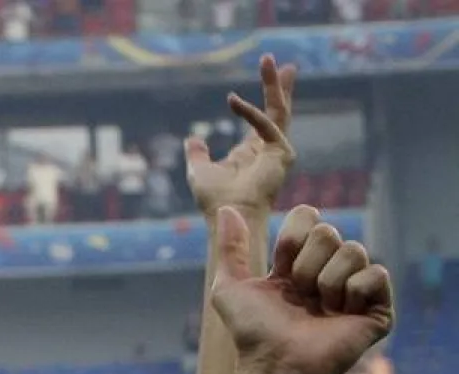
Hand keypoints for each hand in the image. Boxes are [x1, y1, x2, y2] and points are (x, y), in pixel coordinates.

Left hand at [184, 55, 296, 217]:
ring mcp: (277, 150)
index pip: (261, 119)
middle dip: (277, 85)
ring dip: (273, 84)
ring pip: (279, 109)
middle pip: (276, 110)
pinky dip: (248, 112)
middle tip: (275, 60)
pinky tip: (231, 100)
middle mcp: (267, 149)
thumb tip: (192, 139)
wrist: (227, 214)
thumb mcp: (200, 170)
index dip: (263, 98)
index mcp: (251, 152)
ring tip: (268, 60)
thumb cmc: (215, 200)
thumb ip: (197, 154)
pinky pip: (265, 124)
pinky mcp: (282, 153)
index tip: (265, 78)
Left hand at [211, 204, 393, 373]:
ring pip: (354, 250)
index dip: (293, 239)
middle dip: (307, 265)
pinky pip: (376, 273)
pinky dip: (354, 292)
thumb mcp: (229, 288)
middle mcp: (328, 271)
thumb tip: (226, 208)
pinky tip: (341, 315)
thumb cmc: (251, 332)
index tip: (280, 268)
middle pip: (329, 232)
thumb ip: (229, 248)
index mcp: (298, 264)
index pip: (308, 218)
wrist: (275, 365)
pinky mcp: (377, 308)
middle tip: (299, 296)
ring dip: (327, 282)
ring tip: (319, 310)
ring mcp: (354, 290)